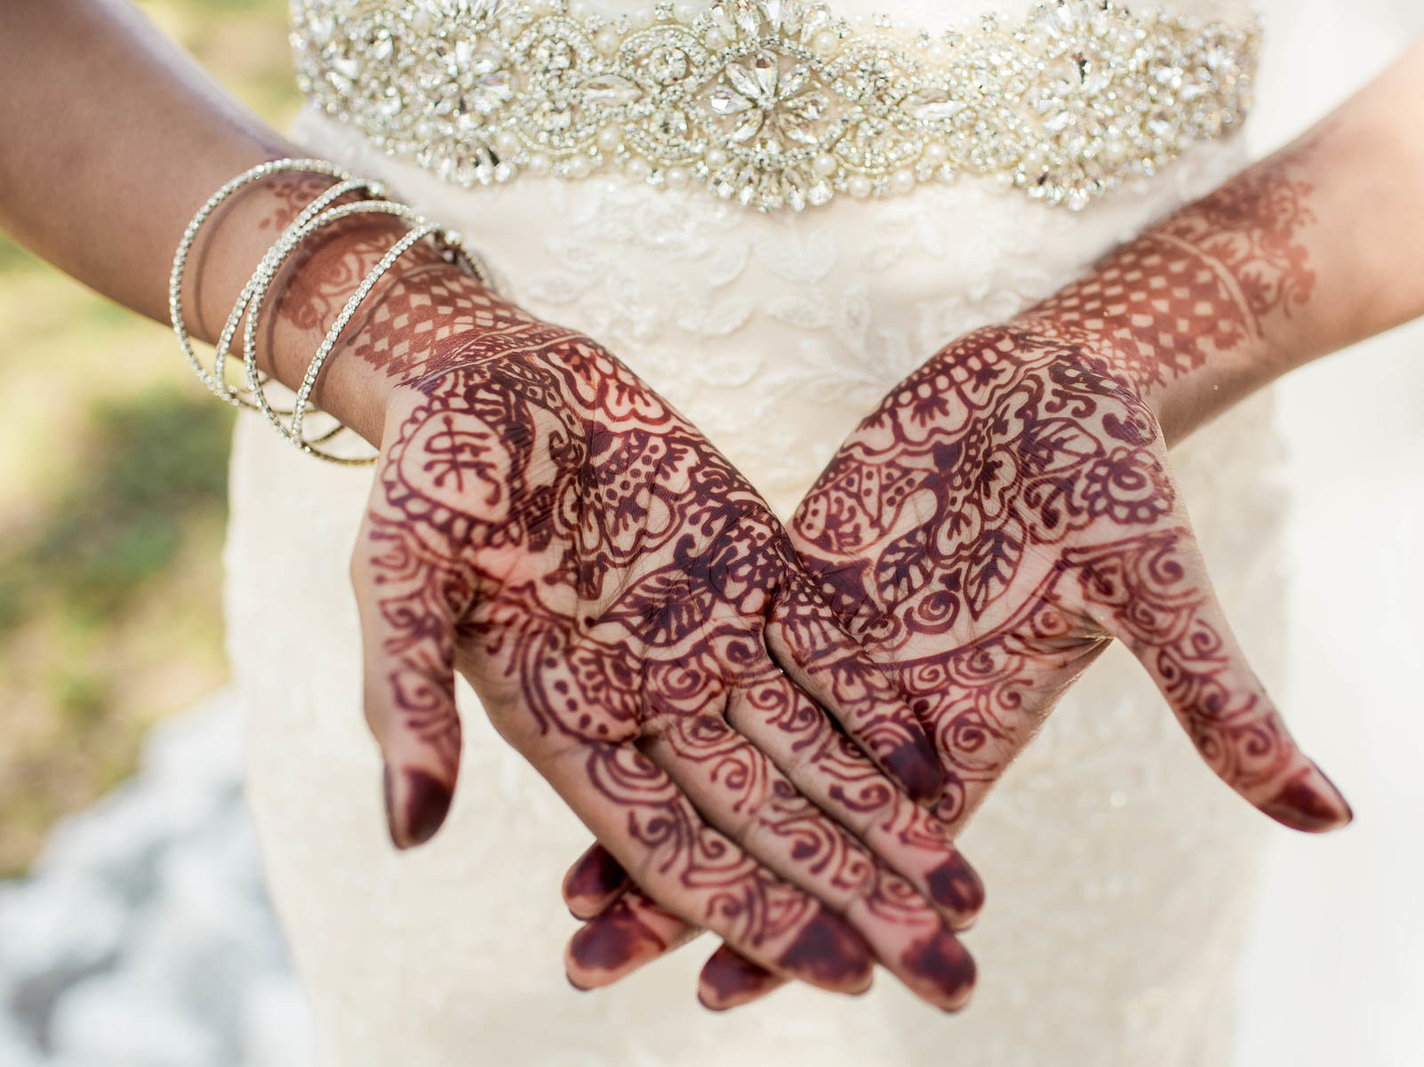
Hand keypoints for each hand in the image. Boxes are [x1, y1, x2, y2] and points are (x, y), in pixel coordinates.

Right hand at [347, 265, 983, 1008]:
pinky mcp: (751, 574)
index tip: (845, 975)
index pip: (677, 849)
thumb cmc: (429, 470)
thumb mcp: (399, 574)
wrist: (495, 372)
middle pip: (769, 826)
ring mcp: (709, 643)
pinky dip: (875, 712)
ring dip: (888, 828)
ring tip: (968, 901)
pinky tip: (933, 769)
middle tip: (952, 975)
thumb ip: (411, 697)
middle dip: (858, 901)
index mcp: (568, 726)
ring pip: (814, 755)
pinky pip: (825, 657)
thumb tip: (411, 834)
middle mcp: (652, 705)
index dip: (759, 914)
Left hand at [560, 317, 1350, 1006]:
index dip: (807, 925)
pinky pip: (710, 648)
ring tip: (568, 894)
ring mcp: (831, 643)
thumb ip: (1217, 700)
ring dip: (653, 809)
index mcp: (965, 721)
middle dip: (693, 899)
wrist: (1056, 374)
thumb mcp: (1158, 581)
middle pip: (778, 821)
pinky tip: (578, 727)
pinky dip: (652, 693)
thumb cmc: (1113, 469)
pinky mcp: (792, 577)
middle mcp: (886, 702)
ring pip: (728, 747)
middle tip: (590, 971)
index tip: (728, 1001)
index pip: (872, 857)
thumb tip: (1336, 819)